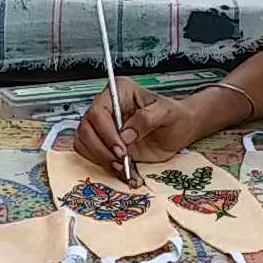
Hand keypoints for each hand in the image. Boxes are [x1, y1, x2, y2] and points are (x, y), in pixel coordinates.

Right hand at [73, 79, 198, 182]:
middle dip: (102, 150)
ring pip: (83, 143)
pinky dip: (103, 165)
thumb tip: (126, 134)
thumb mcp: (167, 113)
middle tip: (122, 161)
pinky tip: (121, 170)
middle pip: (86, 129)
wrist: (179, 131)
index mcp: (119, 92)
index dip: (107, 133)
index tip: (122, 149)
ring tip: (122, 167)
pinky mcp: (104, 143)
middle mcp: (106, 108)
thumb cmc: (175, 116)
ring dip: (101, 159)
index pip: (98, 111)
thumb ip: (147, 118)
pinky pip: (90, 155)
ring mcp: (102, 127)